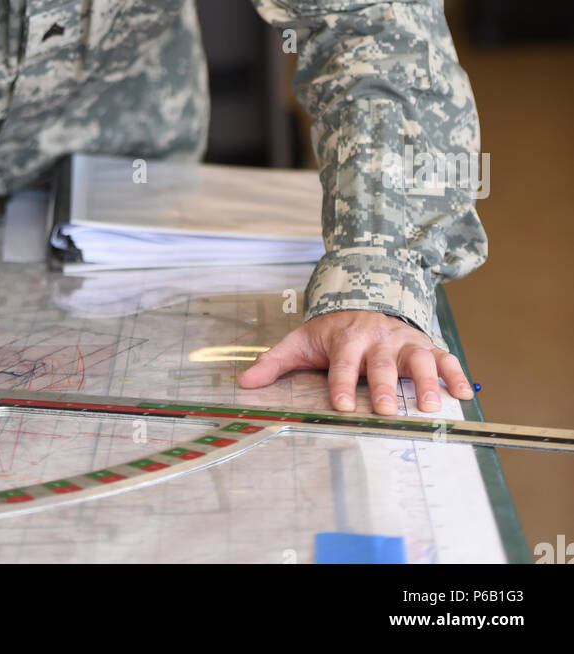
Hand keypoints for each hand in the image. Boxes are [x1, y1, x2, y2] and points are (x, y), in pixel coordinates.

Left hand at [237, 309, 473, 413]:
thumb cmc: (332, 331)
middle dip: (383, 385)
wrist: (364, 298)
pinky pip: (445, 357)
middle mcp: (377, 338)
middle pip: (381, 363)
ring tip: (430, 406)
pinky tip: (465, 394)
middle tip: (386, 409)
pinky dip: (456, 374)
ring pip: (418, 358)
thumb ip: (274, 363)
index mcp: (346, 338)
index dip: (341, 384)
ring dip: (425, 381)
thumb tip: (243, 384)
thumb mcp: (301, 341)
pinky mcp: (425, 345)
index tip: (342, 406)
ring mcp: (404, 341)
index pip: (342, 363)